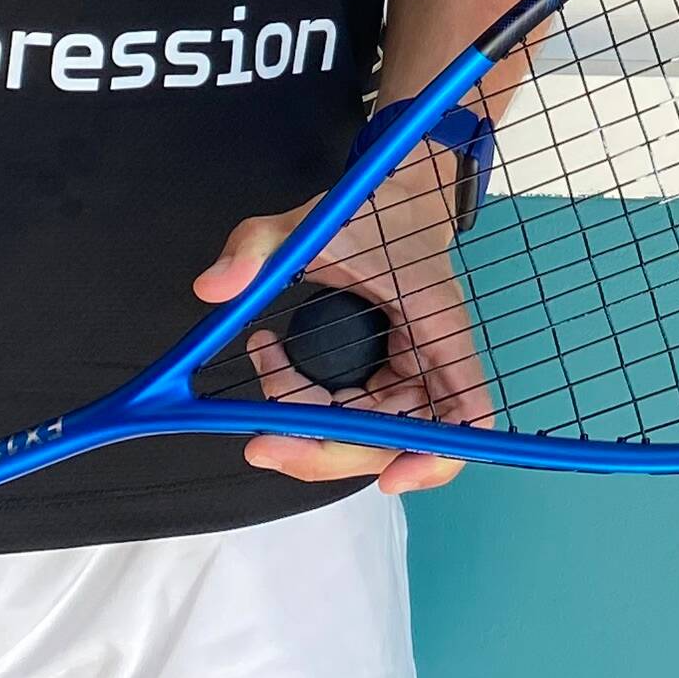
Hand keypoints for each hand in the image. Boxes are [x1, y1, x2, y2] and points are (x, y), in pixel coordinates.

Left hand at [195, 132, 490, 496]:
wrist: (392, 198)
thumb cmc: (373, 209)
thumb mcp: (312, 220)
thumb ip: (258, 245)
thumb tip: (212, 288)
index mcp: (439, 328)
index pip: (466, 413)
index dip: (435, 457)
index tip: (389, 479)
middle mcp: (431, 363)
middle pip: (394, 441)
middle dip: (323, 447)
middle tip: (261, 439)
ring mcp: (408, 374)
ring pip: (360, 433)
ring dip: (303, 418)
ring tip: (266, 361)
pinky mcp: (384, 377)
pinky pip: (347, 414)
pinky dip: (305, 406)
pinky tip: (274, 365)